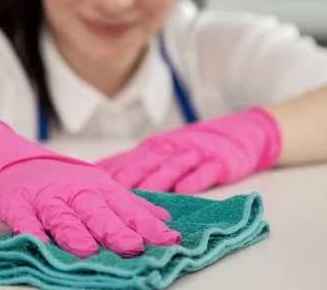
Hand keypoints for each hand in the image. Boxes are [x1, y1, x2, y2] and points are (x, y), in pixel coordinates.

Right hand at [0, 120, 180, 258]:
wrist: (16, 161)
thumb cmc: (64, 181)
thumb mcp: (100, 187)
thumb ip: (130, 205)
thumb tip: (164, 219)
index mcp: (99, 189)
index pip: (127, 208)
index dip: (147, 225)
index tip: (169, 240)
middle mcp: (76, 192)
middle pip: (97, 211)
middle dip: (115, 230)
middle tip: (133, 247)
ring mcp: (46, 198)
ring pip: (62, 216)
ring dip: (74, 233)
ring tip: (88, 251)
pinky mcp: (18, 204)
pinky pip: (24, 219)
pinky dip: (30, 230)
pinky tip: (37, 242)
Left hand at [97, 108, 281, 193]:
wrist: (242, 132)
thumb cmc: (194, 147)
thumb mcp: (163, 150)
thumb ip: (133, 162)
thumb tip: (95, 174)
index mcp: (155, 148)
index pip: (126, 159)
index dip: (106, 173)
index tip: (84, 185)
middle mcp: (171, 149)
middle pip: (145, 163)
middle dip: (124, 177)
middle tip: (104, 192)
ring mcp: (195, 154)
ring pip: (172, 168)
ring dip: (155, 180)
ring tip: (139, 195)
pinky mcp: (219, 162)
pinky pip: (205, 172)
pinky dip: (194, 180)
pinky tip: (183, 191)